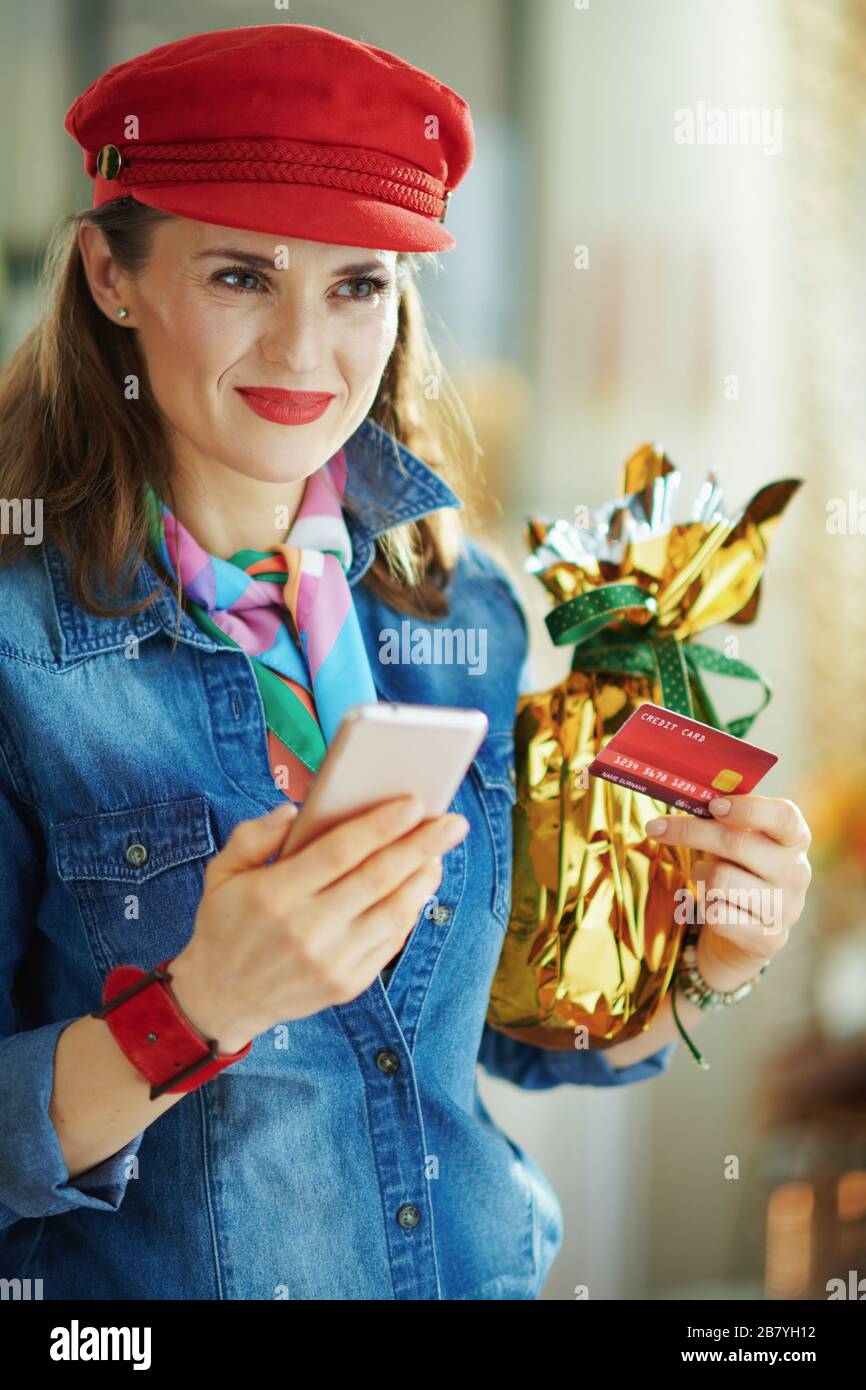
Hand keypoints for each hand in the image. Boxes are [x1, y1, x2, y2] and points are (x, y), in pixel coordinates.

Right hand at [169, 795, 469, 1051]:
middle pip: (377, 879)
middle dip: (421, 846)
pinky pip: (391, 941)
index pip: (339, 852)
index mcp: (275, 895)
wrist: (221, 998)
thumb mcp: (221, 872)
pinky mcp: (347, 984)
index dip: (380, 825)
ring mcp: (330, 961)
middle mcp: (306, 929)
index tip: (414, 803)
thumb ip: (254, 835)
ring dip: (424, 878)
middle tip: (453, 822)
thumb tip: (295, 811)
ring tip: (440, 851)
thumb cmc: (226, 922)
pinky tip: (420, 886)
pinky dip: (411, 910)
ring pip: (394, 912)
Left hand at [644, 794, 812, 990]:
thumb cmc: (738, 870)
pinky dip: (703, 905)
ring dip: (699, 874)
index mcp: (795, 839)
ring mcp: (787, 909)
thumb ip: (724, 818)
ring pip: (721, 879)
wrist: (746, 932)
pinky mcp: (768, 939)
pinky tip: (712, 904)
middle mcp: (797, 872)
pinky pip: (717, 913)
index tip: (713, 805)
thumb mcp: (737, 839)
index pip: (784, 817)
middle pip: (738, 844)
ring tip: (703, 876)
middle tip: (655, 827)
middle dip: (691, 832)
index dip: (748, 808)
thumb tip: (687, 796)